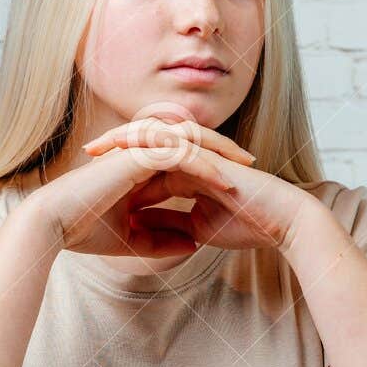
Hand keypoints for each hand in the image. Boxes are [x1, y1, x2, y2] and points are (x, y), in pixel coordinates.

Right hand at [22, 131, 246, 257]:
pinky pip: (178, 154)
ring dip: (219, 153)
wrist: (53, 225)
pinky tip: (223, 180)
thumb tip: (195, 244)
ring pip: (190, 141)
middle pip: (192, 143)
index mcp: (139, 168)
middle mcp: (140, 153)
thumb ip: (163, 240)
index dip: (212, 169)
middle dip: (224, 152)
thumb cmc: (84, 231)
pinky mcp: (136, 155)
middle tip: (253, 167)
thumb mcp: (133, 241)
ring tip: (246, 168)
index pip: (184, 160)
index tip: (239, 186)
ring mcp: (138, 151)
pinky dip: (203, 165)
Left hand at [81, 114, 317, 251]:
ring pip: (155, 137)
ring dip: (125, 139)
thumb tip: (141, 227)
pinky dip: (150, 141)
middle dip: (114, 150)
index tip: (90, 180)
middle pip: (145, 146)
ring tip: (98, 145)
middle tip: (85, 154)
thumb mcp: (195, 230)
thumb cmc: (247, 225)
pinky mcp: (209, 152)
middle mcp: (190, 159)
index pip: (146, 169)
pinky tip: (128, 145)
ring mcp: (200, 152)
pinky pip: (174, 140)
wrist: (281, 221)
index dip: (118, 172)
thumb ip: (170, 225)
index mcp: (186, 175)